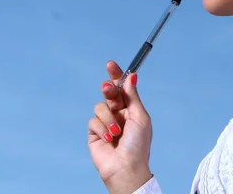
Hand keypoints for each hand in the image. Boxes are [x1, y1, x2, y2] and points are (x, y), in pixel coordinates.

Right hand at [88, 61, 152, 193]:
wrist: (126, 167)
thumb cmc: (138, 145)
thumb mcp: (140, 117)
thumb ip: (132, 96)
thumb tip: (131, 77)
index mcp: (131, 108)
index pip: (122, 87)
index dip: (116, 75)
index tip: (111, 64)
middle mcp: (117, 113)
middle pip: (109, 92)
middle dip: (108, 89)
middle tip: (107, 88)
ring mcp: (105, 122)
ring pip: (100, 106)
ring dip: (108, 119)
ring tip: (116, 132)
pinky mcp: (94, 132)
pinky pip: (93, 121)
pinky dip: (102, 129)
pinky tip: (108, 139)